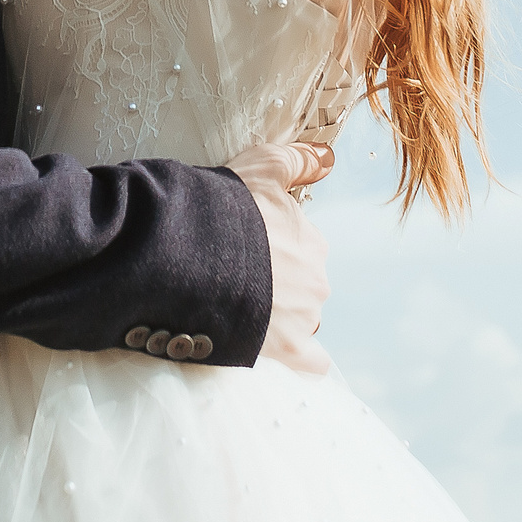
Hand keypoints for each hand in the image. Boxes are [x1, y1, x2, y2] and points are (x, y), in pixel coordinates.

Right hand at [227, 140, 335, 374]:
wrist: (192, 253)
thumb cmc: (224, 207)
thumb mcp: (262, 167)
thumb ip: (299, 160)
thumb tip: (328, 159)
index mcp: (311, 242)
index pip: (300, 249)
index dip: (271, 249)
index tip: (242, 249)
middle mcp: (316, 281)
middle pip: (302, 286)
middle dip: (277, 285)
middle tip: (237, 280)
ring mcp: (304, 318)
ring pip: (302, 320)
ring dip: (281, 318)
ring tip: (241, 310)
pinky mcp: (288, 350)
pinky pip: (312, 363)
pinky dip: (303, 360)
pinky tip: (283, 351)